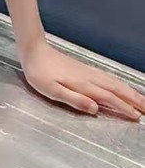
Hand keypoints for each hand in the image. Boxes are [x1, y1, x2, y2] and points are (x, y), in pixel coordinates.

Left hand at [21, 40, 144, 119]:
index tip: (136, 117)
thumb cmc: (39, 72)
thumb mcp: (52, 90)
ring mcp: (88, 71)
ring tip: (141, 100)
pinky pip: (108, 77)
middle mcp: (89, 77)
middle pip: (117, 89)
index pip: (108, 98)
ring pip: (115, 82)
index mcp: (82, 84)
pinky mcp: (84, 68)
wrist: (33, 50)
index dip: (124, 108)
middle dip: (134, 99)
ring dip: (130, 91)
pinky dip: (120, 84)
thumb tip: (96, 109)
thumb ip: (74, 99)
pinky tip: (122, 86)